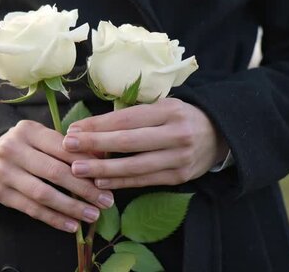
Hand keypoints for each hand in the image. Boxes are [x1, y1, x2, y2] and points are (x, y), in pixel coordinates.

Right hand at [0, 120, 114, 232]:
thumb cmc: (27, 146)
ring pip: (43, 194)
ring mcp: (5, 173)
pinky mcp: (1, 194)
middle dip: (84, 188)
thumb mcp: (44, 137)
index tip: (106, 178)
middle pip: (54, 172)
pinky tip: (72, 225)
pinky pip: (32, 209)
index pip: (62, 148)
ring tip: (93, 215)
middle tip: (106, 200)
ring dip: (72, 207)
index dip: (86, 163)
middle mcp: (13, 149)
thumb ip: (70, 147)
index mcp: (28, 131)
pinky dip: (54, 219)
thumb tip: (102, 159)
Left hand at [63, 98, 228, 188]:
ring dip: (103, 169)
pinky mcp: (180, 177)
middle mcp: (175, 134)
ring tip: (78, 170)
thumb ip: (132, 116)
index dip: (97, 125)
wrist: (220, 135)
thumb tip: (90, 128)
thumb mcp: (161, 107)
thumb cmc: (180, 118)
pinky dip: (122, 182)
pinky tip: (101, 182)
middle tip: (68, 147)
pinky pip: (145, 180)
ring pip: (135, 166)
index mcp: (168, 111)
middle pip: (128, 141)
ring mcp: (179, 157)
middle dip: (95, 145)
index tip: (73, 130)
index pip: (126, 119)